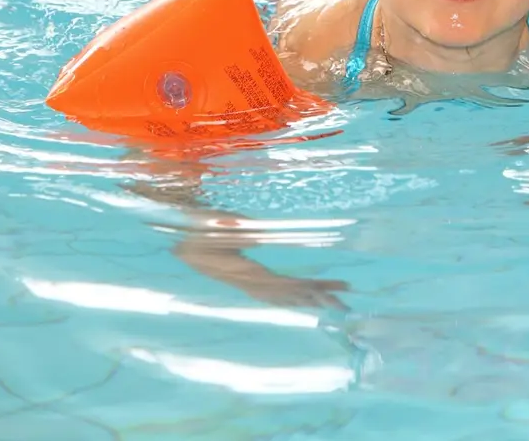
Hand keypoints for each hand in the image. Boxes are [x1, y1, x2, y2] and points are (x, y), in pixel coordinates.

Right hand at [176, 236, 348, 310]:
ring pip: (287, 296)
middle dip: (318, 298)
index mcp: (245, 272)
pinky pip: (279, 295)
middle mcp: (251, 283)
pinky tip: (312, 299)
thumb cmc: (197, 232)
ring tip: (339, 300)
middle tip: (346, 303)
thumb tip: (250, 235)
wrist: (182, 247)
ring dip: (312, 299)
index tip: (327, 291)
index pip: (281, 283)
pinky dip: (298, 298)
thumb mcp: (208, 224)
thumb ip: (225, 227)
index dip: (305, 289)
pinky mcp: (251, 282)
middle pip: (290, 294)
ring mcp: (251, 285)